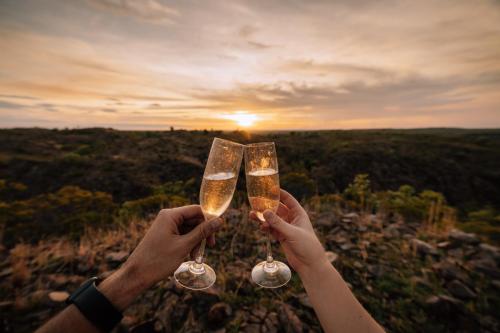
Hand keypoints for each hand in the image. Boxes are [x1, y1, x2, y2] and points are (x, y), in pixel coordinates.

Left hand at [99, 205, 220, 309]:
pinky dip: (188, 244)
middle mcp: (168, 217)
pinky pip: (182, 235)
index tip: (216, 233)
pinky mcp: (165, 235)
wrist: (137, 275)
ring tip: (196, 257)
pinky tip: (190, 256)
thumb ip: (203, 232)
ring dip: (196, 241)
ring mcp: (166, 226)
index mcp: (170, 215)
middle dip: (202, 233)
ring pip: (189, 229)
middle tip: (209, 247)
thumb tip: (220, 221)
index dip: (209, 220)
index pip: (197, 210)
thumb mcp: (184, 245)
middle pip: (194, 219)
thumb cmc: (159, 260)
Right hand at [252, 189, 327, 275]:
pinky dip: (266, 227)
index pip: (288, 200)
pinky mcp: (282, 237)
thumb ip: (277, 223)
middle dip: (267, 206)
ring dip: (263, 218)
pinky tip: (261, 227)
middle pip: (277, 209)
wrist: (310, 264)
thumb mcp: (291, 232)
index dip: (279, 193)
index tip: (269, 188)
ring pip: (272, 220)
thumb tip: (264, 212)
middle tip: (255, 203)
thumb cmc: (307, 245)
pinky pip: (271, 229)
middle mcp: (292, 219)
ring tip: (252, 215)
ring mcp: (286, 228)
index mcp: (299, 214)